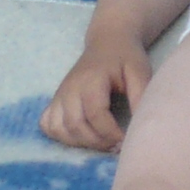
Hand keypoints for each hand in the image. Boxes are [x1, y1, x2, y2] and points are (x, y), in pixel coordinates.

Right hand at [41, 33, 149, 153]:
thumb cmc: (126, 58)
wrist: (108, 42)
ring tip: (103, 144)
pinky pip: (48, 125)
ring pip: (59, 128)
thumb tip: (141, 125)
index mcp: (91, 80)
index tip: (126, 142)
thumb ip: (140, 96)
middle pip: (75, 125)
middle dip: (97, 142)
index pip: (95, 114)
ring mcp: (59, 95)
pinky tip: (81, 138)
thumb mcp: (140, 72)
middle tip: (117, 147)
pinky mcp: (55, 100)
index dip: (110, 133)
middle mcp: (70, 88)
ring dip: (80, 143)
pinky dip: (61, 136)